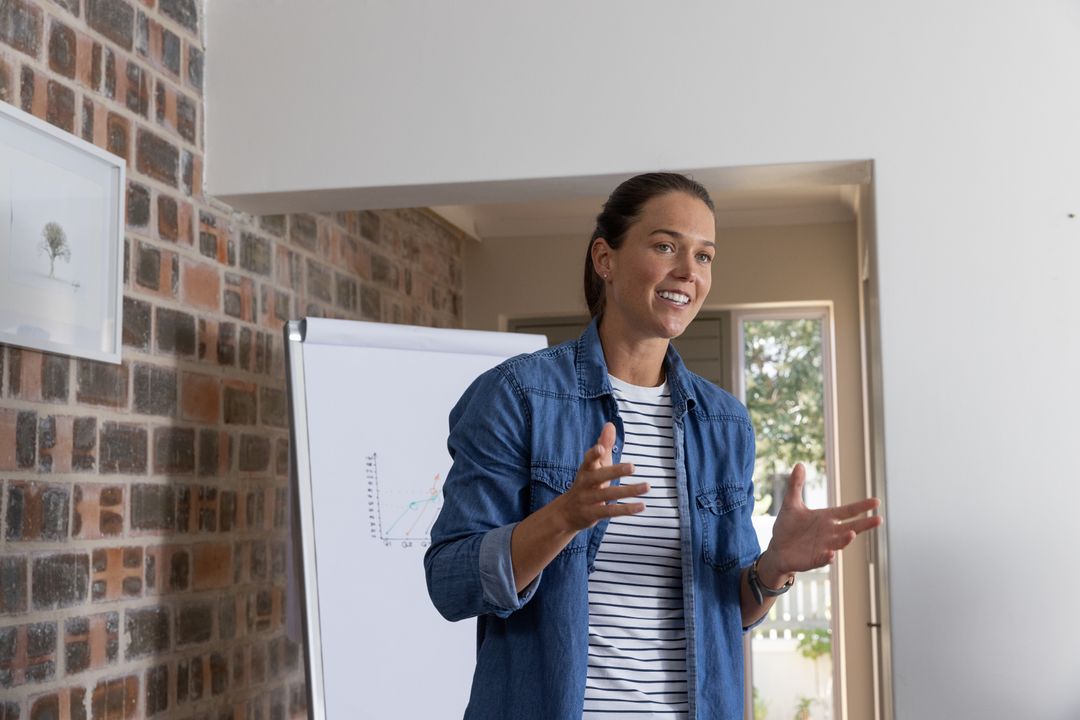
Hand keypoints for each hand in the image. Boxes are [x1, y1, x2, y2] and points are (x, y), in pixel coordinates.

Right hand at [554, 423, 648, 531]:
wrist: (566, 512)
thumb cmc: (587, 483)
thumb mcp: (594, 464)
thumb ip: (603, 444)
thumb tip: (610, 424)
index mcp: (586, 469)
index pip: (588, 460)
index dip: (593, 454)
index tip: (600, 448)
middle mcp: (585, 483)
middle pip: (599, 477)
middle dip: (615, 471)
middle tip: (633, 466)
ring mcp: (587, 500)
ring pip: (608, 495)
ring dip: (628, 491)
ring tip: (647, 486)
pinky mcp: (592, 514)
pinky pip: (610, 511)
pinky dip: (626, 509)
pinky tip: (642, 506)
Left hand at [764, 463, 881, 578]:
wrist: (777, 548)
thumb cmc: (787, 526)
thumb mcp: (791, 503)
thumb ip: (796, 485)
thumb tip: (799, 464)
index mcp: (826, 518)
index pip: (848, 511)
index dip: (861, 507)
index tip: (876, 501)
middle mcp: (829, 533)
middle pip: (851, 528)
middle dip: (864, 524)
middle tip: (879, 519)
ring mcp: (823, 547)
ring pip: (839, 543)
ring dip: (846, 539)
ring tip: (853, 533)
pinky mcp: (814, 559)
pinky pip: (823, 559)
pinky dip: (827, 557)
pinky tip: (831, 554)